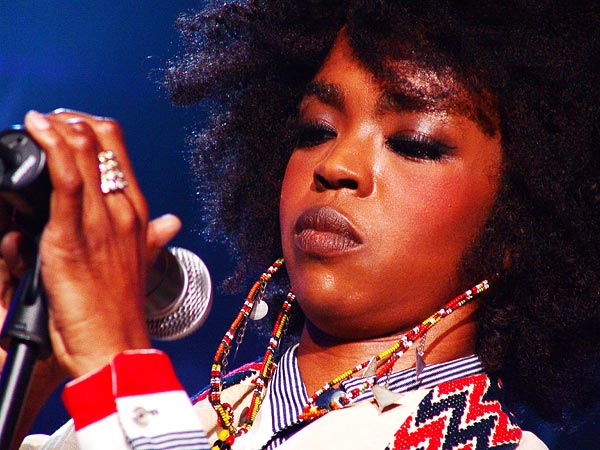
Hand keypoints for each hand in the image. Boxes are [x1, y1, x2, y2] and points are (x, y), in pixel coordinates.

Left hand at [23, 109, 179, 377]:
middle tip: (48, 120)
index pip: (118, 149)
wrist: (116, 346)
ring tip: (38, 121)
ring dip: (56, 127)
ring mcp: (101, 222)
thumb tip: (172, 222)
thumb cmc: (122, 308)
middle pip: (100, 142)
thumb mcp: (142, 263)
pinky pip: (67, 180)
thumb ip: (155, 235)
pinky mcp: (73, 237)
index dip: (91, 127)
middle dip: (69, 120)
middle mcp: (123, 211)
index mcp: (138, 214)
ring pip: (83, 153)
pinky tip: (38, 131)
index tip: (68, 125)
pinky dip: (51, 149)